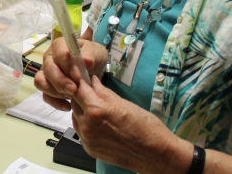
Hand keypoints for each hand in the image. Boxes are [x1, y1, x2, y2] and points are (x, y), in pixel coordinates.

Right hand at [34, 36, 107, 110]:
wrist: (95, 70)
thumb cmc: (93, 58)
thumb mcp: (97, 52)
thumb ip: (91, 55)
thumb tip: (87, 61)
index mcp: (59, 46)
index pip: (59, 54)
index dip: (67, 66)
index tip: (79, 77)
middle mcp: (49, 58)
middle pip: (48, 69)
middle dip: (60, 81)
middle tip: (74, 90)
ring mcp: (46, 73)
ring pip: (41, 82)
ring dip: (56, 91)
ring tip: (72, 96)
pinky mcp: (48, 87)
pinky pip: (45, 96)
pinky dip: (55, 102)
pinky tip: (68, 106)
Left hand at [70, 76, 192, 173]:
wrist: (157, 154)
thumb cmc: (146, 126)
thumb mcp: (124, 103)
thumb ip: (104, 92)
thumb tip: (93, 81)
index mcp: (96, 110)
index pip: (78, 90)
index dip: (81, 82)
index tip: (83, 78)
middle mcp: (87, 125)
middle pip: (74, 103)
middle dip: (81, 96)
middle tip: (91, 93)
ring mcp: (87, 139)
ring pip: (76, 117)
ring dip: (81, 111)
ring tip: (96, 109)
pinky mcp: (90, 149)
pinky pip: (80, 131)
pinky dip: (85, 125)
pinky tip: (98, 123)